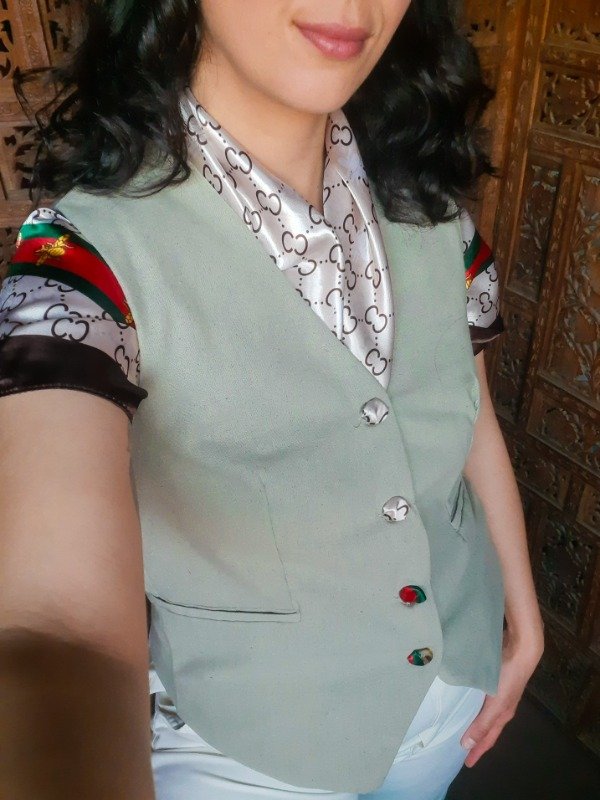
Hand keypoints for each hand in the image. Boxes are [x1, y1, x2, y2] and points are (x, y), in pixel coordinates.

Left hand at [459, 624, 543, 767]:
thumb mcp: (496, 703)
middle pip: (485, 727)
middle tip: (459, 746)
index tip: (466, 763)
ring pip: (482, 711)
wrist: (520, 649)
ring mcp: (496, 691)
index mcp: (502, 714)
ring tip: (458, 723)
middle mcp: (500, 706)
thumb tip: (468, 744)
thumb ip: (482, 723)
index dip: (477, 751)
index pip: (487, 738)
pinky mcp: (491, 678)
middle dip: (475, 738)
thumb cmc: (508, 677)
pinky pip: (479, 696)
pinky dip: (471, 702)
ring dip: (471, 719)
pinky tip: (462, 697)